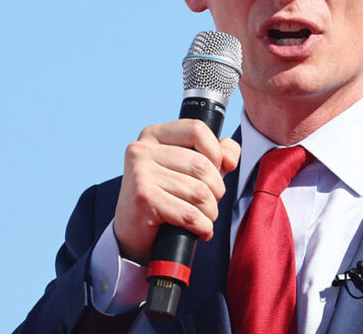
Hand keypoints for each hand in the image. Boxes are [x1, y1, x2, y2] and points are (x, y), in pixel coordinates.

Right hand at [113, 119, 240, 262]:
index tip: (216, 170)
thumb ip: (216, 153)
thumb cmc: (165, 197)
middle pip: (202, 164)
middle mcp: (142, 150)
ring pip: (199, 192)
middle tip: (210, 203)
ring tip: (205, 218)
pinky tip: (200, 230)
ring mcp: (140, 173)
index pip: (196, 129)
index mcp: (154, 135)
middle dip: (216, 190)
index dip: (216, 152)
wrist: (133, 232)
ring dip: (210, 211)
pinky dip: (202, 226)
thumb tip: (230, 157)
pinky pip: (189, 214)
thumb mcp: (189, 169)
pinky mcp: (143, 199)